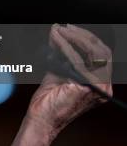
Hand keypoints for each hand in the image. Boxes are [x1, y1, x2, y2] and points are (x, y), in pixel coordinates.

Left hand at [9, 24, 112, 145]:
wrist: (41, 117)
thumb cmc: (49, 98)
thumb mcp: (58, 70)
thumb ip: (61, 53)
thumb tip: (58, 32)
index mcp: (100, 82)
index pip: (101, 54)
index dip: (87, 38)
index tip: (69, 28)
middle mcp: (104, 86)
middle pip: (101, 51)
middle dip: (82, 35)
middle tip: (63, 27)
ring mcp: (99, 88)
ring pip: (93, 53)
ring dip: (74, 38)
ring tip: (58, 31)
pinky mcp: (88, 88)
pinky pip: (78, 61)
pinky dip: (66, 47)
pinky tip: (55, 40)